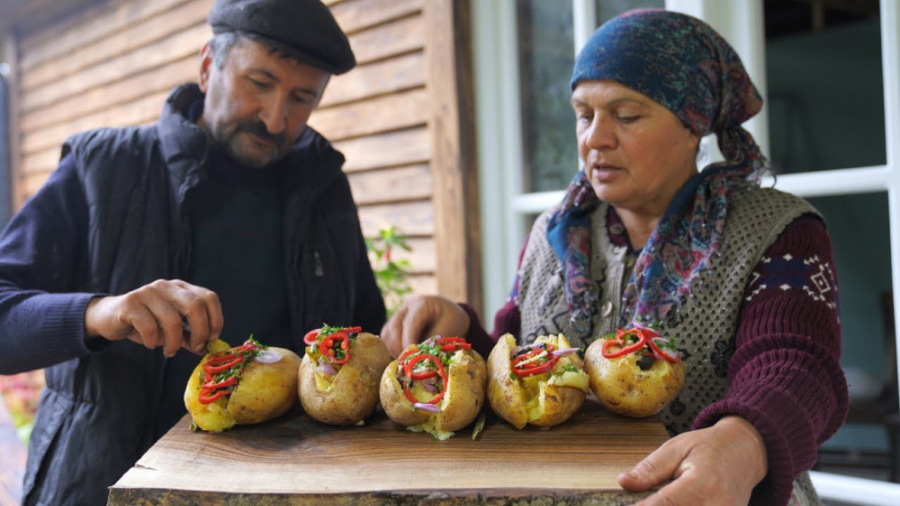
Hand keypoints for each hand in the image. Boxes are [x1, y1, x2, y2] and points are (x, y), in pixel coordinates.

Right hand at [84, 279, 223, 357]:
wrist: (109, 317)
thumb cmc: (145, 323)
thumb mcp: (171, 329)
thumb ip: (189, 336)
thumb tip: (208, 349)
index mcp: (182, 288)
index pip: (209, 297)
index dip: (216, 319)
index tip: (212, 339)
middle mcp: (167, 286)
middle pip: (195, 305)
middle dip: (200, 331)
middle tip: (195, 348)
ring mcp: (148, 292)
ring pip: (173, 319)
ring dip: (175, 342)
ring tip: (170, 351)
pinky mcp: (130, 303)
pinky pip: (149, 326)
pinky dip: (154, 341)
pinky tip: (151, 345)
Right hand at [380, 295, 470, 356]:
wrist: (450, 312)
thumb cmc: (452, 320)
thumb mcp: (449, 329)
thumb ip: (433, 343)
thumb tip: (419, 359)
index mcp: (422, 304)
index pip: (409, 323)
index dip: (408, 341)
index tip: (411, 357)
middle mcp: (406, 307)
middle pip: (393, 328)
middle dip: (399, 348)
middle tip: (408, 364)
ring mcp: (398, 314)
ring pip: (387, 334)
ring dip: (393, 350)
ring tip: (406, 362)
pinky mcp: (394, 324)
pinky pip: (386, 337)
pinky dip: (391, 349)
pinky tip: (402, 357)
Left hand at [619, 416, 767, 505]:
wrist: (745, 452)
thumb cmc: (709, 447)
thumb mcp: (676, 448)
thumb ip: (650, 469)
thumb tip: (624, 482)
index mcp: (702, 482)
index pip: (665, 504)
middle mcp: (718, 505)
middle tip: (641, 502)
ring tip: (656, 500)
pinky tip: (676, 503)